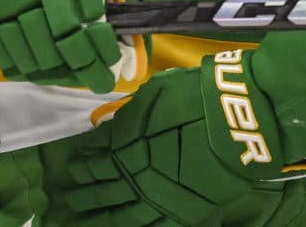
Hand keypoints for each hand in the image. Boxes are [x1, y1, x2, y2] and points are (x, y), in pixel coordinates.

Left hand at [65, 51, 289, 223]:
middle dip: (84, 188)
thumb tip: (111, 124)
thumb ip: (132, 112)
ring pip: (117, 211)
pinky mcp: (178, 212)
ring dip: (97, 212)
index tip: (76, 160)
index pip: (96, 154)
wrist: (236, 120)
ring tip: (83, 214)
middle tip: (69, 193)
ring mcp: (154, 196)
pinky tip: (117, 225)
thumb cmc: (199, 97)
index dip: (85, 158)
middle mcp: (132, 173)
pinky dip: (128, 226)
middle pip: (101, 185)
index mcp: (125, 143)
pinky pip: (146, 225)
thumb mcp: (157, 91)